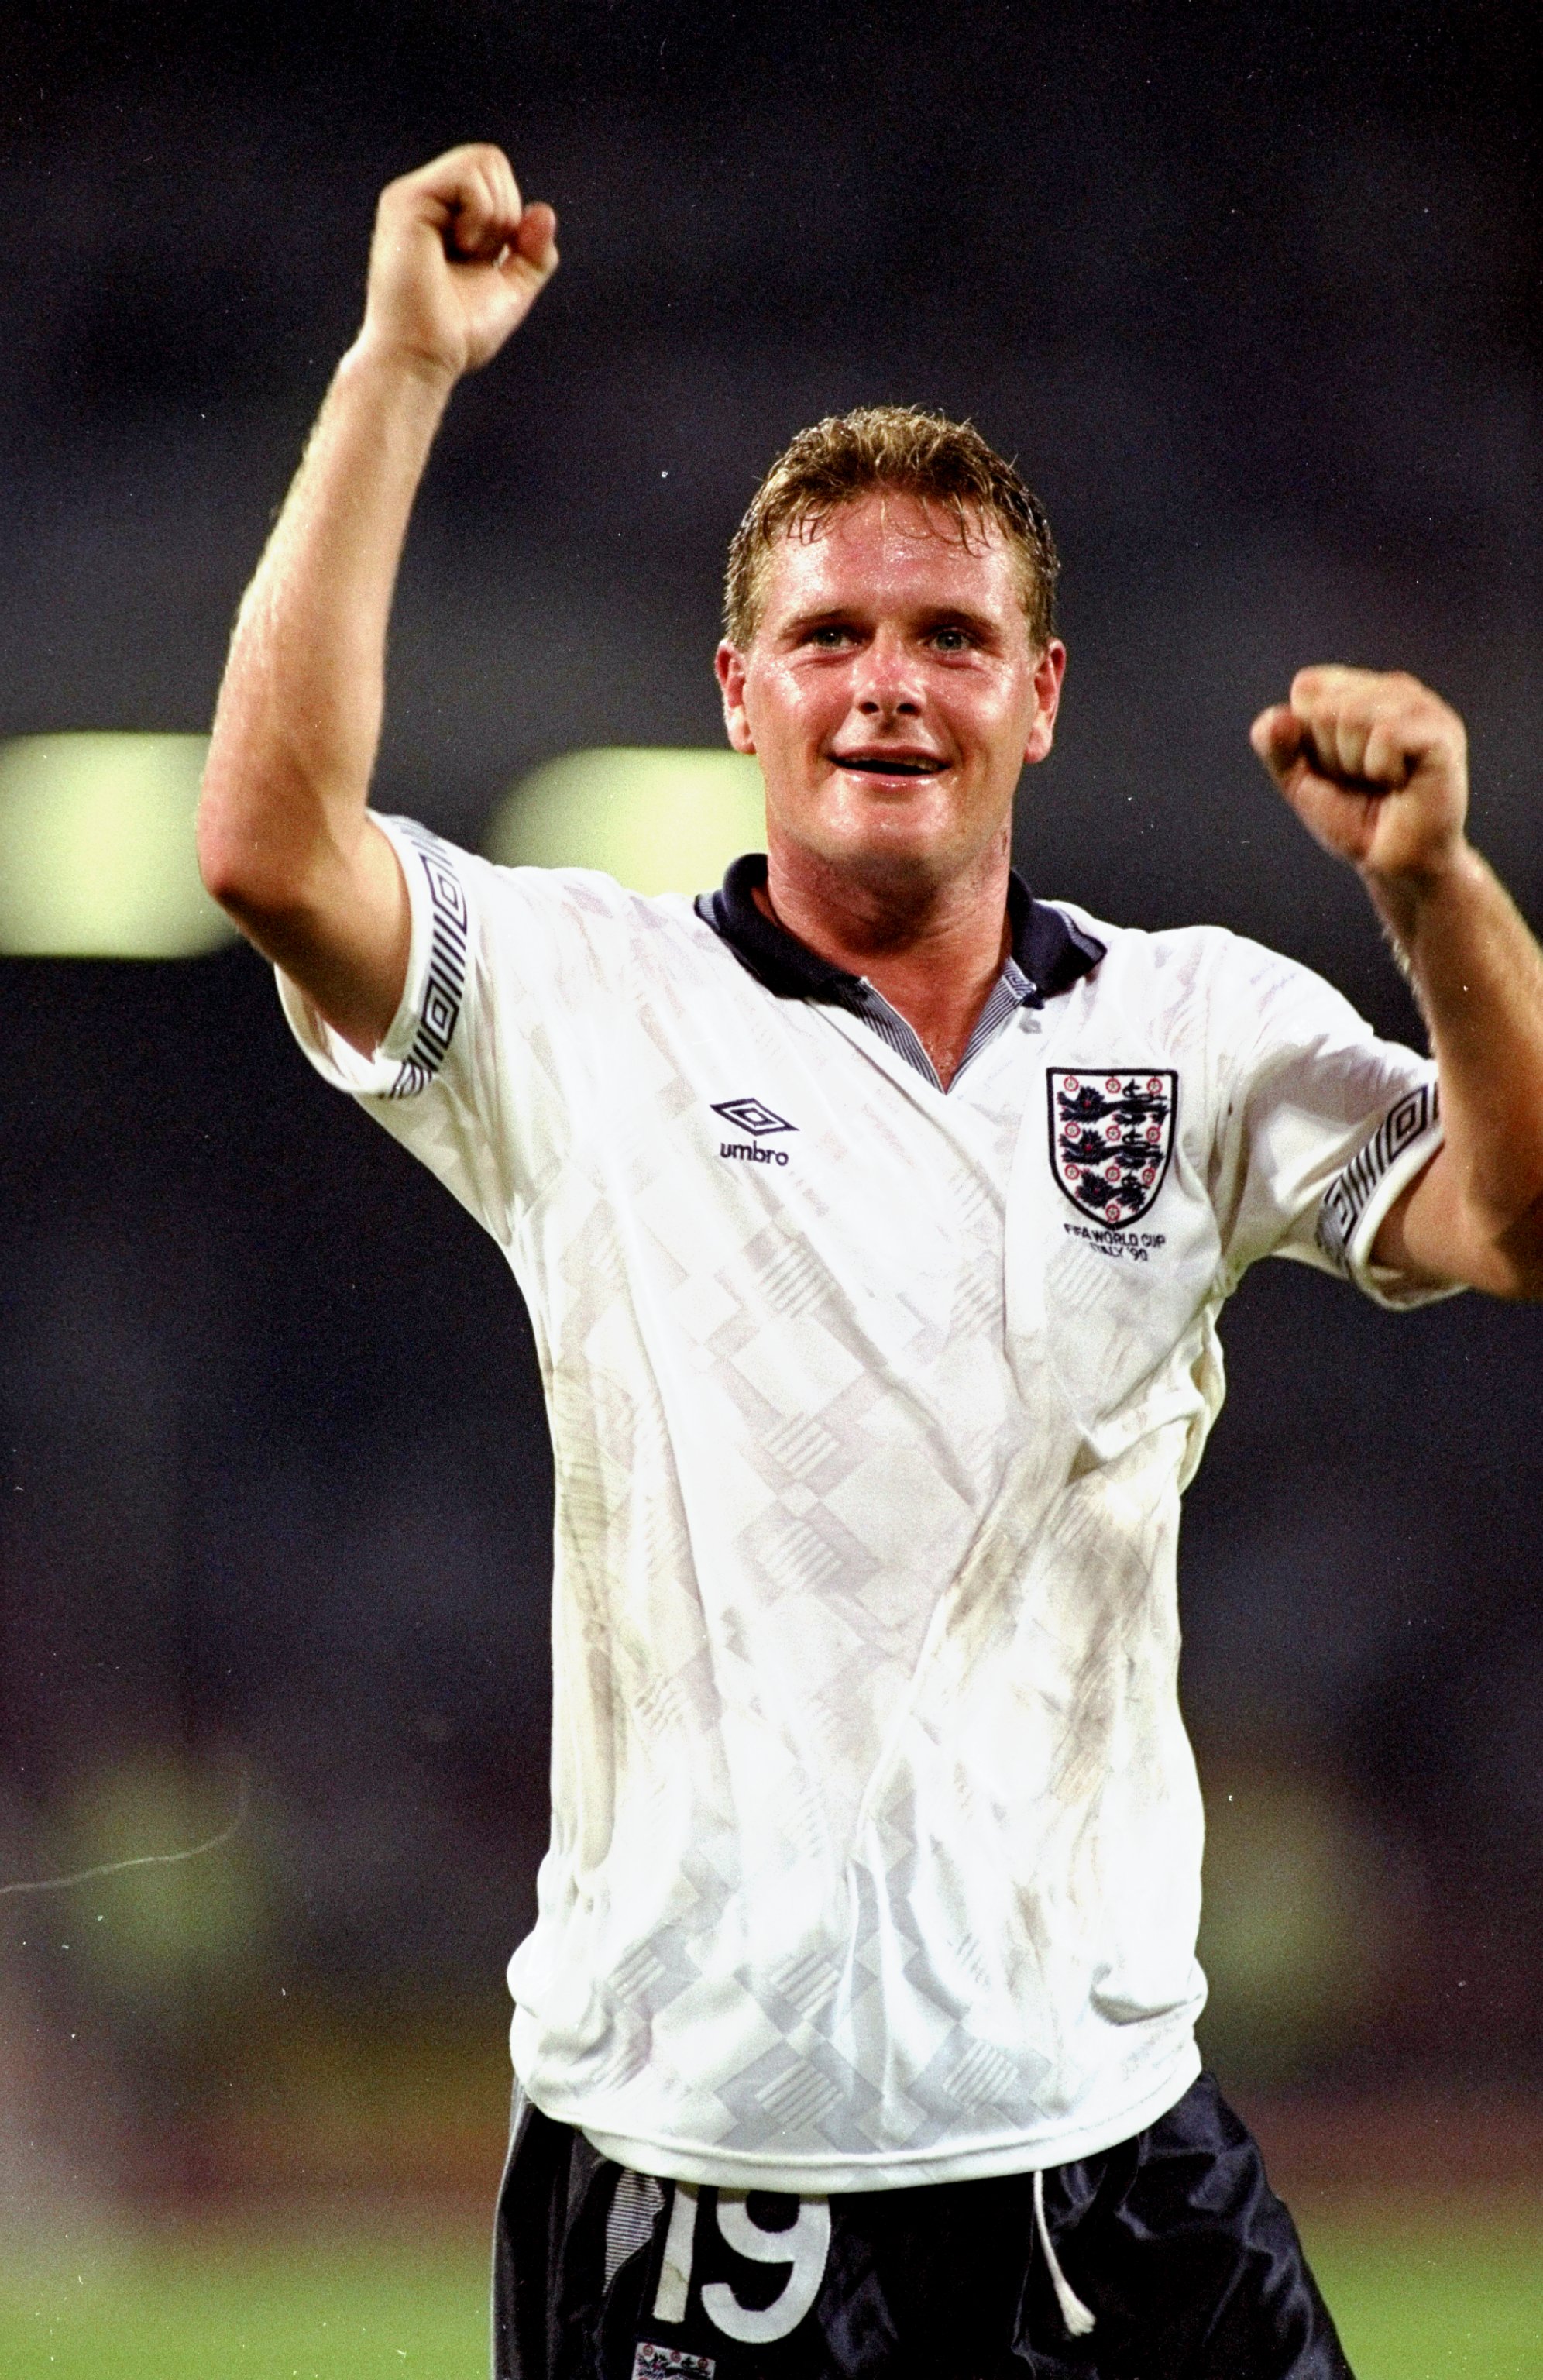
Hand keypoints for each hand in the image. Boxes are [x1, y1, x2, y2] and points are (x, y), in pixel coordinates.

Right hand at [359, 143, 557, 382]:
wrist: (424, 357)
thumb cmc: (459, 332)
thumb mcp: (512, 289)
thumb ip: (533, 253)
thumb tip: (543, 211)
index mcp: (447, 216)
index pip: (495, 177)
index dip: (512, 215)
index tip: (492, 258)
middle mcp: (427, 200)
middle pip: (491, 160)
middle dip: (506, 213)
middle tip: (478, 255)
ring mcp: (414, 196)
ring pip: (483, 161)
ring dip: (494, 215)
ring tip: (466, 252)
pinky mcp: (405, 200)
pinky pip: (469, 176)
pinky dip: (482, 214)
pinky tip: (460, 247)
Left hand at [1250, 665, 1468, 885]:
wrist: (1393, 862)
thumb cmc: (1353, 817)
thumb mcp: (1297, 778)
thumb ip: (1274, 744)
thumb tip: (1279, 717)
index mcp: (1362, 689)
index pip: (1307, 687)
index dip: (1308, 736)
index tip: (1337, 767)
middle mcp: (1395, 689)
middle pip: (1326, 705)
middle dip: (1331, 754)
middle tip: (1362, 780)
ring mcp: (1422, 707)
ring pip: (1352, 715)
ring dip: (1355, 764)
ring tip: (1381, 781)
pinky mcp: (1442, 732)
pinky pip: (1386, 735)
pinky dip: (1381, 769)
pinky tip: (1401, 782)